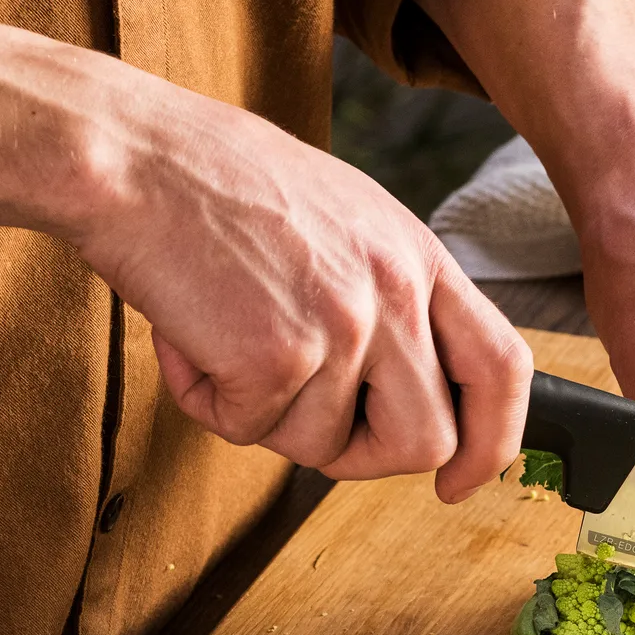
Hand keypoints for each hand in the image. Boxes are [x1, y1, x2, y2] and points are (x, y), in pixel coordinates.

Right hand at [79, 88, 528, 499]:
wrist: (132, 154)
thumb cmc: (219, 186)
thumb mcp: (344, 224)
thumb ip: (387, 302)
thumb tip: (396, 398)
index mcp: (420, 258)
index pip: (502, 368)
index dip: (492, 441)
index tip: (459, 480)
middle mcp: (396, 292)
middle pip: (426, 439)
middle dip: (363, 457)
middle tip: (300, 420)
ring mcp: (342, 326)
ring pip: (326, 449)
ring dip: (267, 419)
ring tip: (225, 340)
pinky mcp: (277, 356)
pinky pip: (249, 432)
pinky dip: (207, 402)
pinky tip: (189, 337)